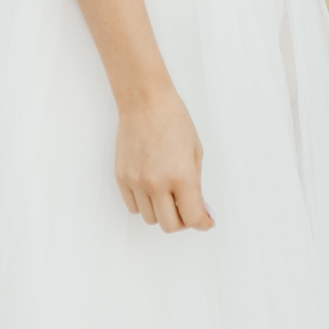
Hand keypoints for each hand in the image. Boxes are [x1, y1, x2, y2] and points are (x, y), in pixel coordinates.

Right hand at [115, 87, 213, 232]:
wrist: (145, 102)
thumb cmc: (174, 121)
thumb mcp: (196, 152)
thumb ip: (197, 184)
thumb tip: (199, 209)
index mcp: (181, 176)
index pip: (193, 218)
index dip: (203, 224)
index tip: (206, 222)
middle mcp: (157, 183)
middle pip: (170, 226)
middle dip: (183, 221)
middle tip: (187, 209)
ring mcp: (137, 182)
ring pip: (150, 219)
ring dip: (162, 213)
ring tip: (168, 196)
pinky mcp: (122, 178)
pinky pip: (133, 207)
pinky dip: (145, 205)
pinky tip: (152, 190)